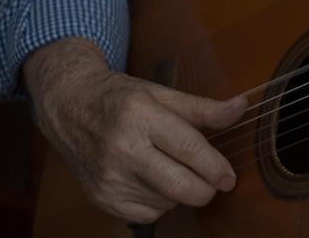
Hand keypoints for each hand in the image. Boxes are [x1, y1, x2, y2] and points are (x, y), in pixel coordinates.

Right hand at [23, 37, 247, 223]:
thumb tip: (241, 108)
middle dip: (206, 189)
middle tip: (214, 180)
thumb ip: (203, 107)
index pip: (188, 149)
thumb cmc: (119, 97)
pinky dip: (160, 203)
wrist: (68, 106)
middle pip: (179, 186)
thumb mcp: (161, 93)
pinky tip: (154, 181)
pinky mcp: (100, 198)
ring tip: (173, 168)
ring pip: (167, 202)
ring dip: (181, 192)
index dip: (215, 167)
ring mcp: (109, 177)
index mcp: (140, 116)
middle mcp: (122, 149)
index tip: (230, 177)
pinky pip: (147, 214)